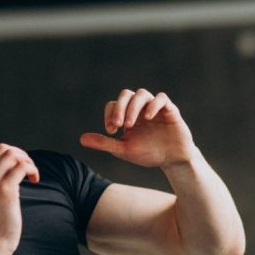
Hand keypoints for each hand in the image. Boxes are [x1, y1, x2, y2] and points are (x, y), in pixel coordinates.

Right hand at [0, 144, 39, 252]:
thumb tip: (3, 170)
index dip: (6, 155)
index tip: (15, 167)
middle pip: (2, 149)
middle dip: (19, 154)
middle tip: (27, 169)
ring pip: (12, 154)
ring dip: (26, 160)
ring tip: (31, 173)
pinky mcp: (5, 189)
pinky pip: (22, 166)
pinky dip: (32, 169)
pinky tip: (34, 179)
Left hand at [80, 89, 195, 167]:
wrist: (172, 160)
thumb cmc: (148, 154)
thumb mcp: (123, 150)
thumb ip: (104, 143)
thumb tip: (81, 139)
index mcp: (128, 115)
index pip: (114, 105)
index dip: (110, 114)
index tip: (111, 131)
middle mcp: (140, 108)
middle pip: (126, 94)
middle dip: (119, 108)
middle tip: (118, 125)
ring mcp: (155, 107)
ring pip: (142, 94)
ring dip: (133, 107)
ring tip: (129, 125)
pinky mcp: (170, 110)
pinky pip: (161, 98)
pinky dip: (153, 105)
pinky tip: (148, 117)